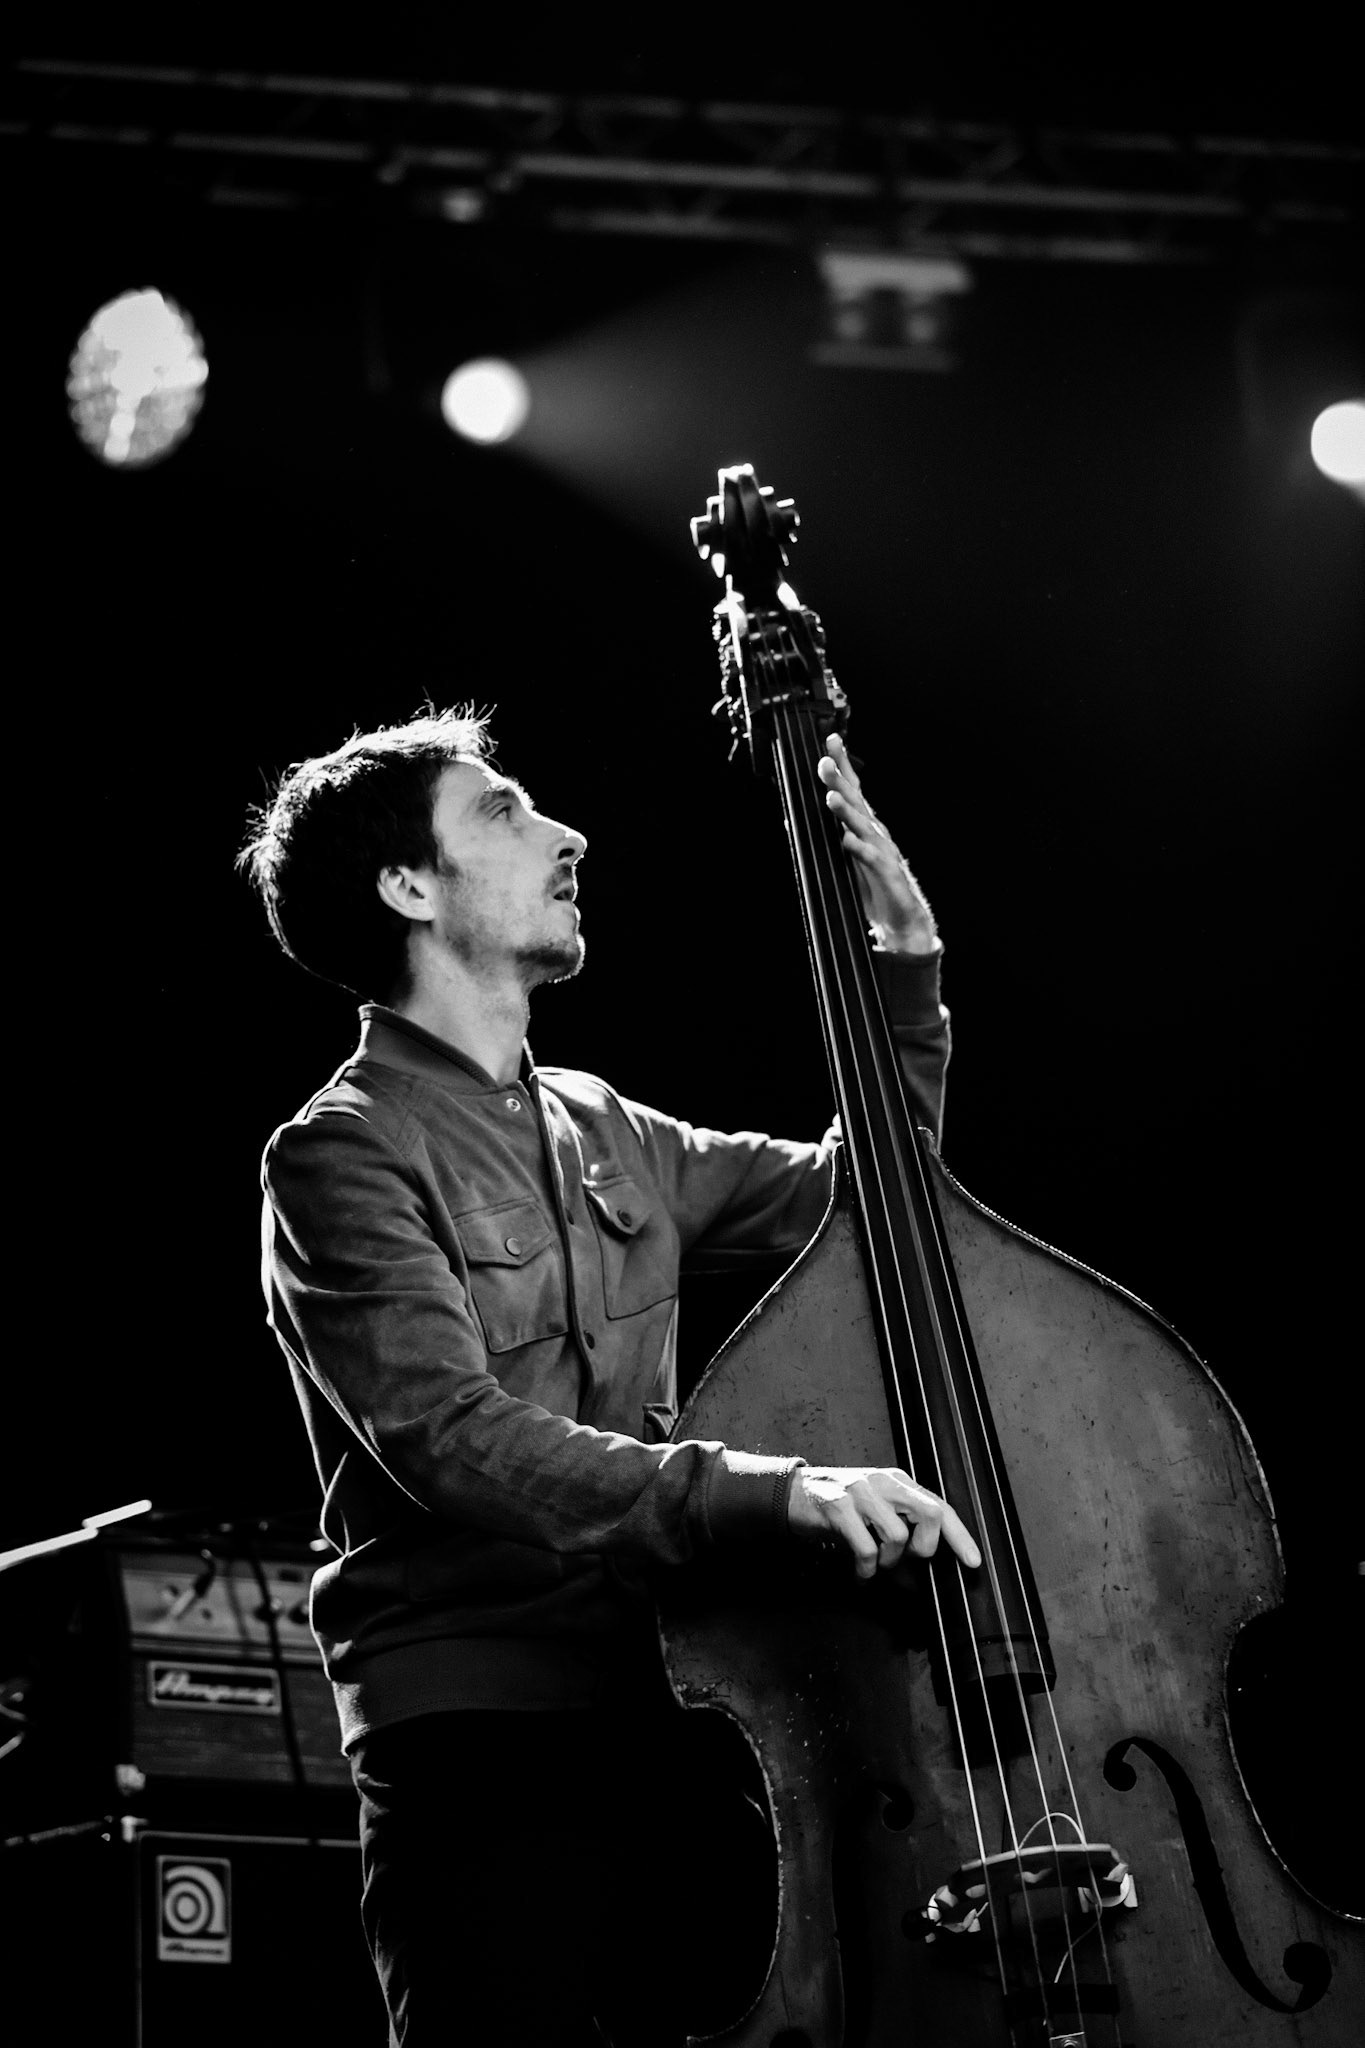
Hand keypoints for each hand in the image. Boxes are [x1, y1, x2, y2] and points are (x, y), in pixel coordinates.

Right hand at [788, 1465, 980, 1579]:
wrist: (795, 1493)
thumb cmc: (841, 1505)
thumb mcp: (877, 1504)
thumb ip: (903, 1520)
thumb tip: (928, 1555)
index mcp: (898, 1481)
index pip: (939, 1506)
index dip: (960, 1536)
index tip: (974, 1562)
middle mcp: (883, 1482)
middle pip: (929, 1515)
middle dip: (924, 1547)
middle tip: (905, 1558)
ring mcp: (860, 1492)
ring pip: (897, 1536)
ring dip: (887, 1560)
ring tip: (874, 1562)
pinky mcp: (838, 1507)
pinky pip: (865, 1548)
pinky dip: (865, 1569)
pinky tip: (860, 1571)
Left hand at [816, 734, 938, 954]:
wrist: (903, 923)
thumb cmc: (875, 887)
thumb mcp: (847, 857)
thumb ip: (830, 835)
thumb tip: (796, 819)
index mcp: (866, 827)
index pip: (854, 790)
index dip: (843, 765)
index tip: (831, 741)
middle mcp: (877, 834)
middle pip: (857, 802)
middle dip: (841, 780)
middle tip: (825, 761)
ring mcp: (884, 853)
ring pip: (864, 827)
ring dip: (847, 811)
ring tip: (831, 797)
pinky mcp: (888, 875)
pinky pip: (871, 860)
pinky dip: (859, 849)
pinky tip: (846, 840)